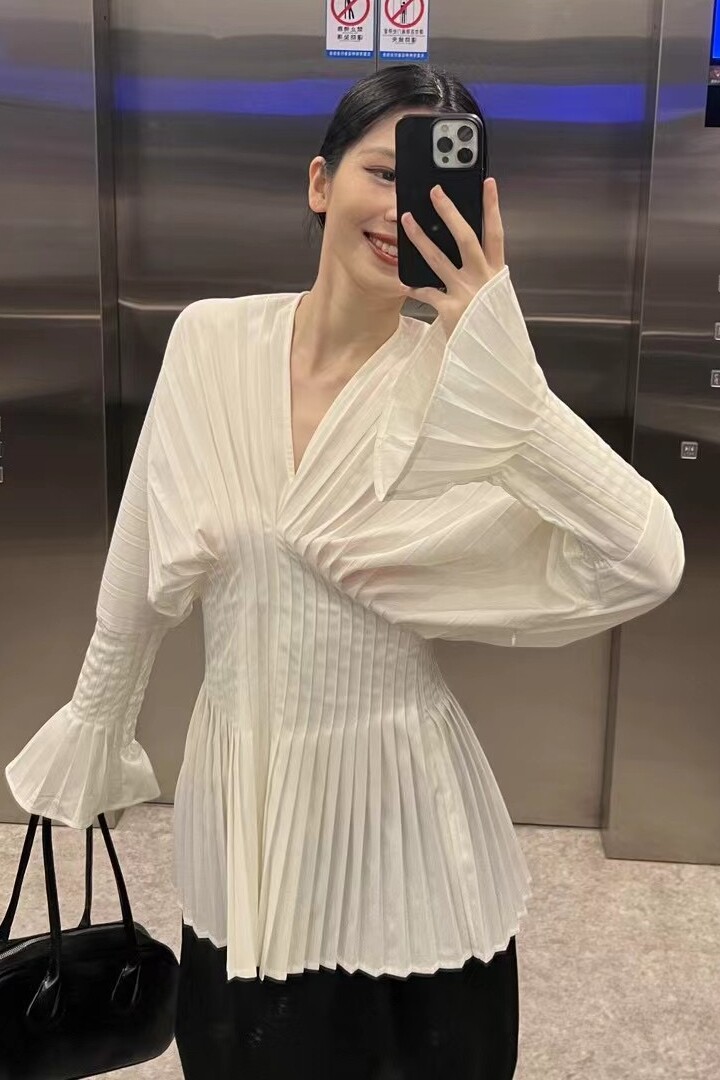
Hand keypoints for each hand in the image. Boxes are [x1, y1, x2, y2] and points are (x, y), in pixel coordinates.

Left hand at [399, 177, 505, 337]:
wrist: (493, 361)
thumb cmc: (491, 328)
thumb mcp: (494, 298)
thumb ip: (482, 277)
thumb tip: (466, 255)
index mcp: (496, 275)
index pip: (496, 234)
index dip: (492, 208)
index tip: (487, 183)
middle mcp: (483, 280)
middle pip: (465, 238)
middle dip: (449, 212)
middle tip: (435, 192)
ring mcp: (466, 294)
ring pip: (438, 260)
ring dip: (420, 239)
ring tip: (407, 221)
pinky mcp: (449, 310)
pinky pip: (426, 293)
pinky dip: (414, 287)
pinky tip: (403, 281)